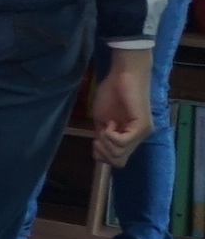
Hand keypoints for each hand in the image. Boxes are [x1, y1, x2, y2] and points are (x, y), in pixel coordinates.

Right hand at [89, 51, 156, 166]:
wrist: (123, 76)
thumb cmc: (112, 93)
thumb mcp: (102, 120)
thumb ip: (102, 137)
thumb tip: (98, 154)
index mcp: (129, 138)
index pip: (117, 162)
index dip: (102, 156)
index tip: (96, 139)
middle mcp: (138, 138)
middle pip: (118, 162)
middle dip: (102, 150)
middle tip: (99, 133)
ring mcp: (142, 133)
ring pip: (119, 154)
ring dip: (106, 141)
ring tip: (106, 125)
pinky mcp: (142, 127)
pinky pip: (123, 142)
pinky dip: (111, 135)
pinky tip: (110, 123)